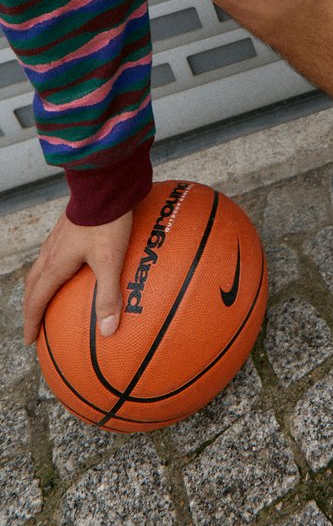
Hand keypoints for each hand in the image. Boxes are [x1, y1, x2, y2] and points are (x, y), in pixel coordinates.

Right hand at [23, 210, 131, 344]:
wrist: (104, 186)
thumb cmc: (106, 223)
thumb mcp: (111, 261)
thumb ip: (109, 295)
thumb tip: (108, 331)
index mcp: (54, 265)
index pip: (36, 301)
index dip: (32, 322)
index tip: (29, 340)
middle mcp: (50, 253)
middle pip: (34, 286)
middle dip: (33, 307)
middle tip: (36, 325)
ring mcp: (57, 239)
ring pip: (40, 269)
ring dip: (40, 288)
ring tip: (48, 299)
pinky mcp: (67, 229)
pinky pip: (52, 256)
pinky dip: (53, 271)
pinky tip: (71, 268)